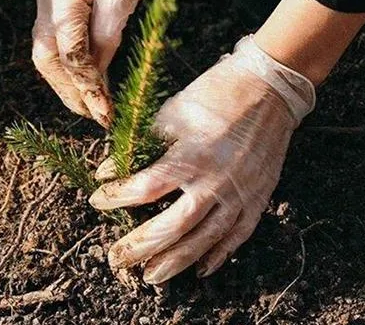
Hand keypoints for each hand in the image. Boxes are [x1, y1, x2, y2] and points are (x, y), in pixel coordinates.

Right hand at [32, 0, 174, 127]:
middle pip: (47, 59)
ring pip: (47, 56)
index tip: (104, 110)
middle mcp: (48, 3)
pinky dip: (71, 69)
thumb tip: (98, 73)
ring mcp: (49, 6)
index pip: (68, 52)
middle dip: (69, 92)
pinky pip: (57, 46)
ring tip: (90, 108)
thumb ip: (108, 33)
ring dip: (67, 85)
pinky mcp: (58, 9)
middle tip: (94, 116)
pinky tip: (88, 84)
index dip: (85, 85)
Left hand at [89, 35, 315, 282]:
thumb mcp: (171, 113)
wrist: (268, 88)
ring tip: (150, 276)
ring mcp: (239, 193)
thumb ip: (140, 146)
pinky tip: (201, 270)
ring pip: (205, 240)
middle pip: (173, 226)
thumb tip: (107, 171)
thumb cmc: (214, 95)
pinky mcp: (257, 198)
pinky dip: (218, 256)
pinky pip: (237, 236)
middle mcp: (215, 181)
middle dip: (141, 246)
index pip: (145, 188)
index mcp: (190, 156)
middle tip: (117, 259)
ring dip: (176, 261)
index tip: (97, 202)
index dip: (116, 198)